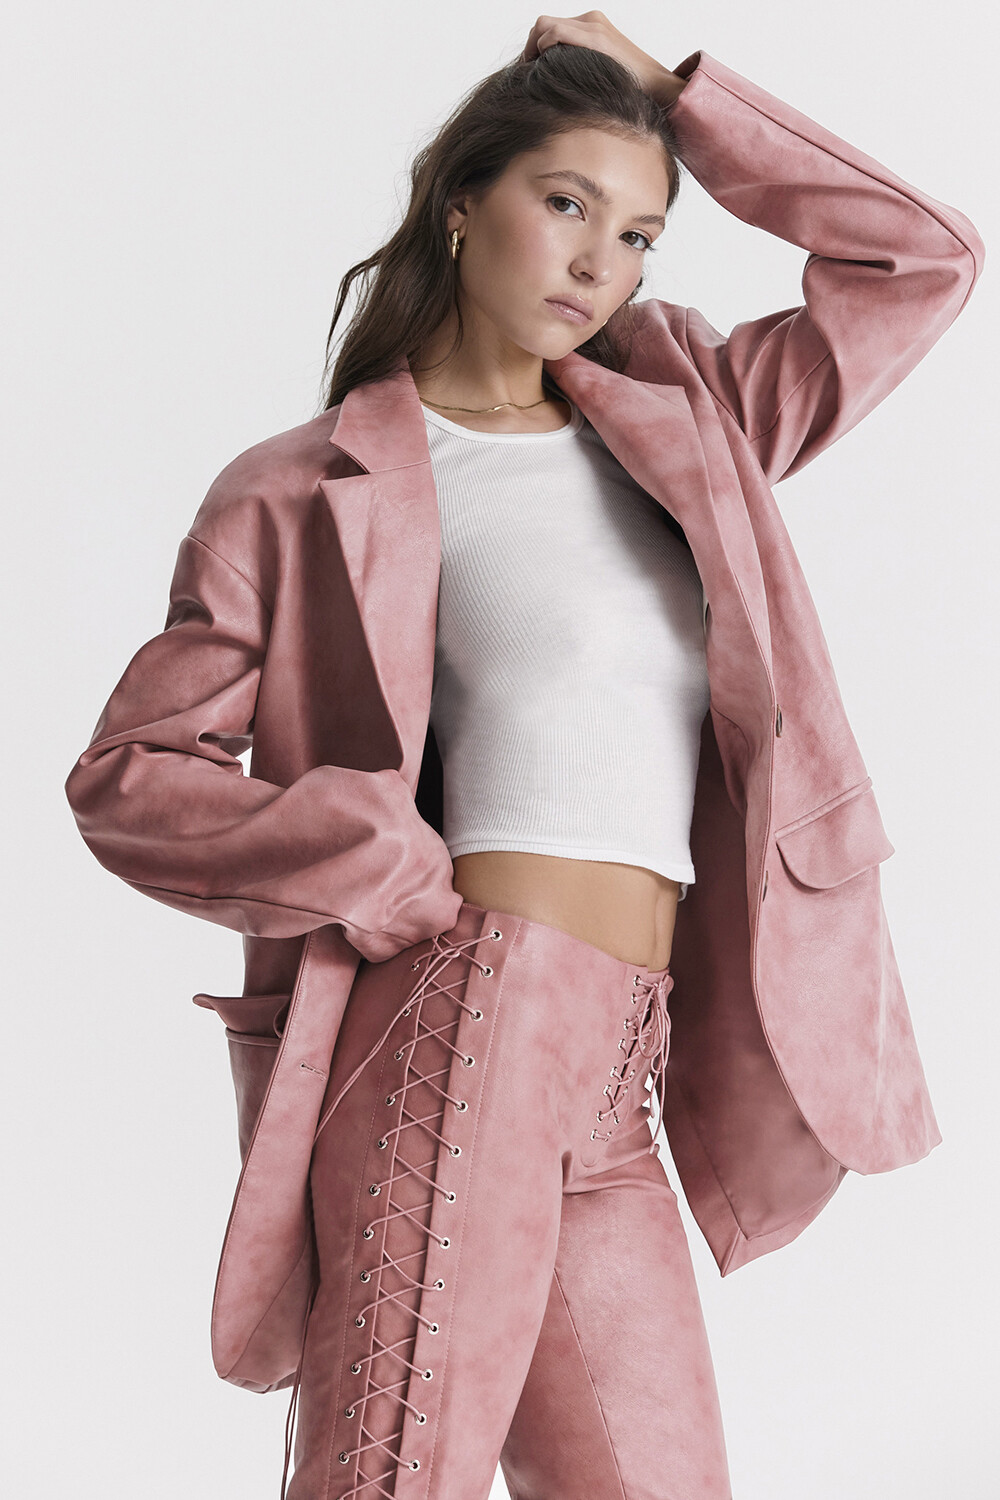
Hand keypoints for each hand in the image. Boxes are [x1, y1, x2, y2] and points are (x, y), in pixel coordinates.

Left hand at [520, 10, 686, 107]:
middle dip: (530, 48)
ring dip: (533, 49)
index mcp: (592, 27)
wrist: (659, 89)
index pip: (550, 27)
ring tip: (533, 75)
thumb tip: (554, 85)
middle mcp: (591, 21)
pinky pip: (555, 33)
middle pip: (543, 24)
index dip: (534, 48)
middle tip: (527, 74)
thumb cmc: (630, 90)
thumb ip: (579, 69)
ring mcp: (593, 26)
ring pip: (544, 26)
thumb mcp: (599, 74)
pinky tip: (544, 70)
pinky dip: (542, 48)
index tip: (529, 72)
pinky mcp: (596, 37)